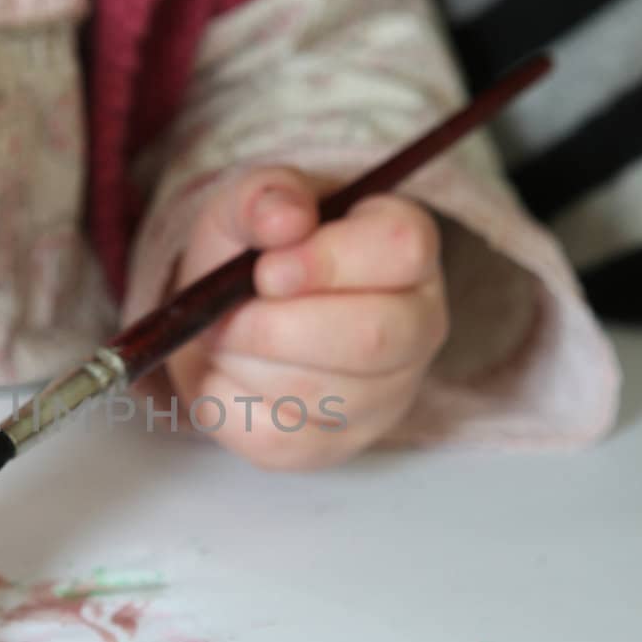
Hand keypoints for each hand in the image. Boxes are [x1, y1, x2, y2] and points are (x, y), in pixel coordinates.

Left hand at [164, 166, 448, 469]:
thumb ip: (264, 195)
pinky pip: (280, 439)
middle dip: (276, 328)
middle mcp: (418, 325)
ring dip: (245, 364)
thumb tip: (285, 218)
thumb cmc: (255, 252)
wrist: (229, 314)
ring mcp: (386, 395)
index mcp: (406, 247)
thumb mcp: (250, 203)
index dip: (325, 262)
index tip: (265, 270)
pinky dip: (229, 405)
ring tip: (223, 338)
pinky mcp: (338, 446)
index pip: (400, 251)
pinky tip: (227, 375)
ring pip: (322, 393)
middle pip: (372, 337)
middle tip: (224, 317)